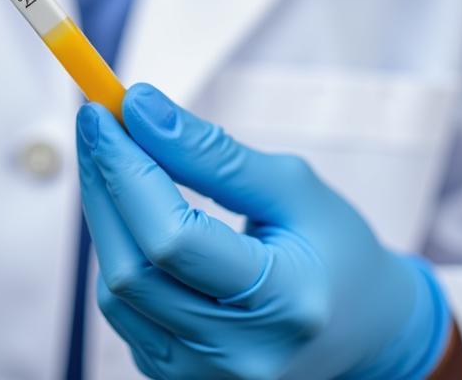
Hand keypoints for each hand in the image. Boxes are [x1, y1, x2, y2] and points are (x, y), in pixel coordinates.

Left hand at [77, 84, 452, 379]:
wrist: (366, 330)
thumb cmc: (332, 246)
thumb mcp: (290, 186)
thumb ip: (212, 151)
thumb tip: (137, 106)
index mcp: (285, 305)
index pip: (174, 240)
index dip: (126, 170)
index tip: (102, 111)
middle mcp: (241, 357)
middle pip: (133, 268)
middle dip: (103, 182)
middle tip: (95, 120)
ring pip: (116, 290)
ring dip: (103, 212)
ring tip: (115, 157)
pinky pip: (123, 310)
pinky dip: (117, 248)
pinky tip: (131, 208)